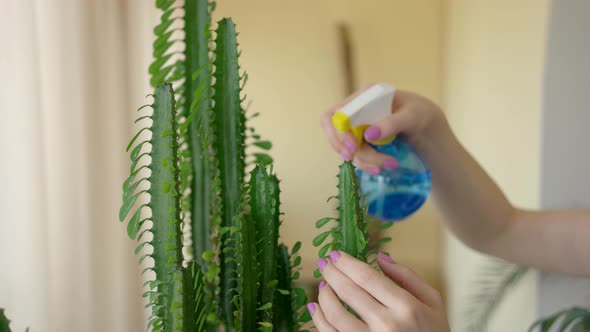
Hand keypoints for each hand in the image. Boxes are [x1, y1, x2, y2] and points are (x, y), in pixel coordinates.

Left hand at [308, 251, 449, 331]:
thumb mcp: (432, 302)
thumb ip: (409, 277)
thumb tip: (381, 257)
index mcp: (406, 307)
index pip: (367, 277)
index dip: (347, 263)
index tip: (336, 255)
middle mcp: (386, 324)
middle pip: (349, 291)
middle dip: (331, 273)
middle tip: (323, 263)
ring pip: (335, 314)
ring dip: (324, 295)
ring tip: (323, 285)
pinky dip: (319, 320)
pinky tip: (316, 308)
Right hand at [320, 87, 445, 173]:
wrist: (427, 126)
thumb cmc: (421, 114)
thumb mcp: (412, 116)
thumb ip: (392, 123)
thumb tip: (368, 135)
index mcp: (364, 97)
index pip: (335, 114)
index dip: (338, 132)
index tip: (353, 147)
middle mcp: (356, 111)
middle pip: (335, 134)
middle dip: (347, 150)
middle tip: (361, 160)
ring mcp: (357, 127)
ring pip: (346, 148)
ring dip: (363, 160)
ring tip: (389, 165)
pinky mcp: (361, 142)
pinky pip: (355, 156)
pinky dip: (365, 164)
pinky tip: (380, 168)